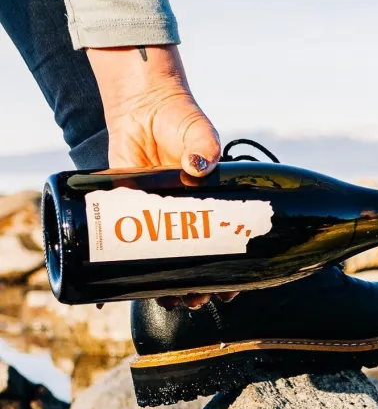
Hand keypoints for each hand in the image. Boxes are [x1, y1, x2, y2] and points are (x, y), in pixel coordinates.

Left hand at [86, 44, 236, 309]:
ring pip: (161, 264)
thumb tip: (198, 165)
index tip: (229, 292)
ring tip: (169, 302)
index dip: (228, 274)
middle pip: (193, 265)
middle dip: (197, 289)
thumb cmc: (180, 120)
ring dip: (165, 287)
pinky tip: (117, 292)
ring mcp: (154, 217)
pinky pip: (123, 246)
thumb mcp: (199, 133)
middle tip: (197, 301)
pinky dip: (119, 270)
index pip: (223, 248)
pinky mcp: (125, 209)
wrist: (142, 106)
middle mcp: (183, 218)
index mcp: (209, 208)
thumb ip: (203, 146)